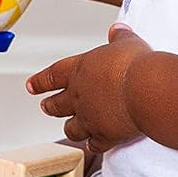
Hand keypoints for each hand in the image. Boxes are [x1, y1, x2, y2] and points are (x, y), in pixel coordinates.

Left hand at [26, 23, 150, 154]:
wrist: (146, 90)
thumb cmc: (135, 65)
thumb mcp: (127, 43)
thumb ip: (119, 37)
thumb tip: (118, 30)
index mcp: (79, 71)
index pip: (52, 76)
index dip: (40, 82)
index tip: (31, 86)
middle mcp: (79, 96)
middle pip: (57, 104)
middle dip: (50, 106)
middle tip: (45, 107)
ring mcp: (90, 118)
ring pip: (72, 128)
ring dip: (70, 128)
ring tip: (68, 129)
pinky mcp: (105, 136)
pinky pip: (95, 144)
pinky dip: (93, 145)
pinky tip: (94, 146)